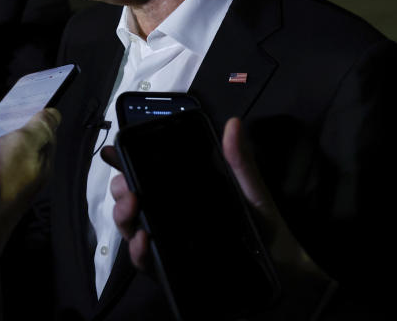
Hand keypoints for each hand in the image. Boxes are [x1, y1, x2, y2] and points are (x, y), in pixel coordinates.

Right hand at [101, 118, 332, 310]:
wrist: (283, 272)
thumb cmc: (266, 229)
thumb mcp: (251, 191)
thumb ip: (239, 161)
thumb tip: (234, 124)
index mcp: (183, 194)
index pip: (147, 176)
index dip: (125, 163)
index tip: (113, 152)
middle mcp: (169, 217)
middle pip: (130, 200)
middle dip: (120, 189)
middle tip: (126, 184)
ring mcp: (167, 243)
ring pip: (130, 228)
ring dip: (123, 215)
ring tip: (132, 205)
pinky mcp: (170, 270)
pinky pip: (144, 262)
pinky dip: (137, 251)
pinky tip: (144, 239)